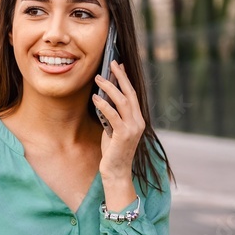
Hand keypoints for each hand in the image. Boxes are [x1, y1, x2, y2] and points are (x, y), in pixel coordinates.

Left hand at [92, 59, 144, 184]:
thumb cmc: (113, 152)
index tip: (118, 65)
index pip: (132, 94)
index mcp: (138, 119)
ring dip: (109, 87)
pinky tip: (95, 98)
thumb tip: (102, 99)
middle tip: (110, 62)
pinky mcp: (124, 135)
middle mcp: (138, 121)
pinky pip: (113, 115)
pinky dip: (104, 105)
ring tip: (98, 78)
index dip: (125, 79)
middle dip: (120, 76)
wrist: (117, 173)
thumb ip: (112, 116)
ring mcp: (133, 128)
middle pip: (129, 93)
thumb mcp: (113, 130)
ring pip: (122, 101)